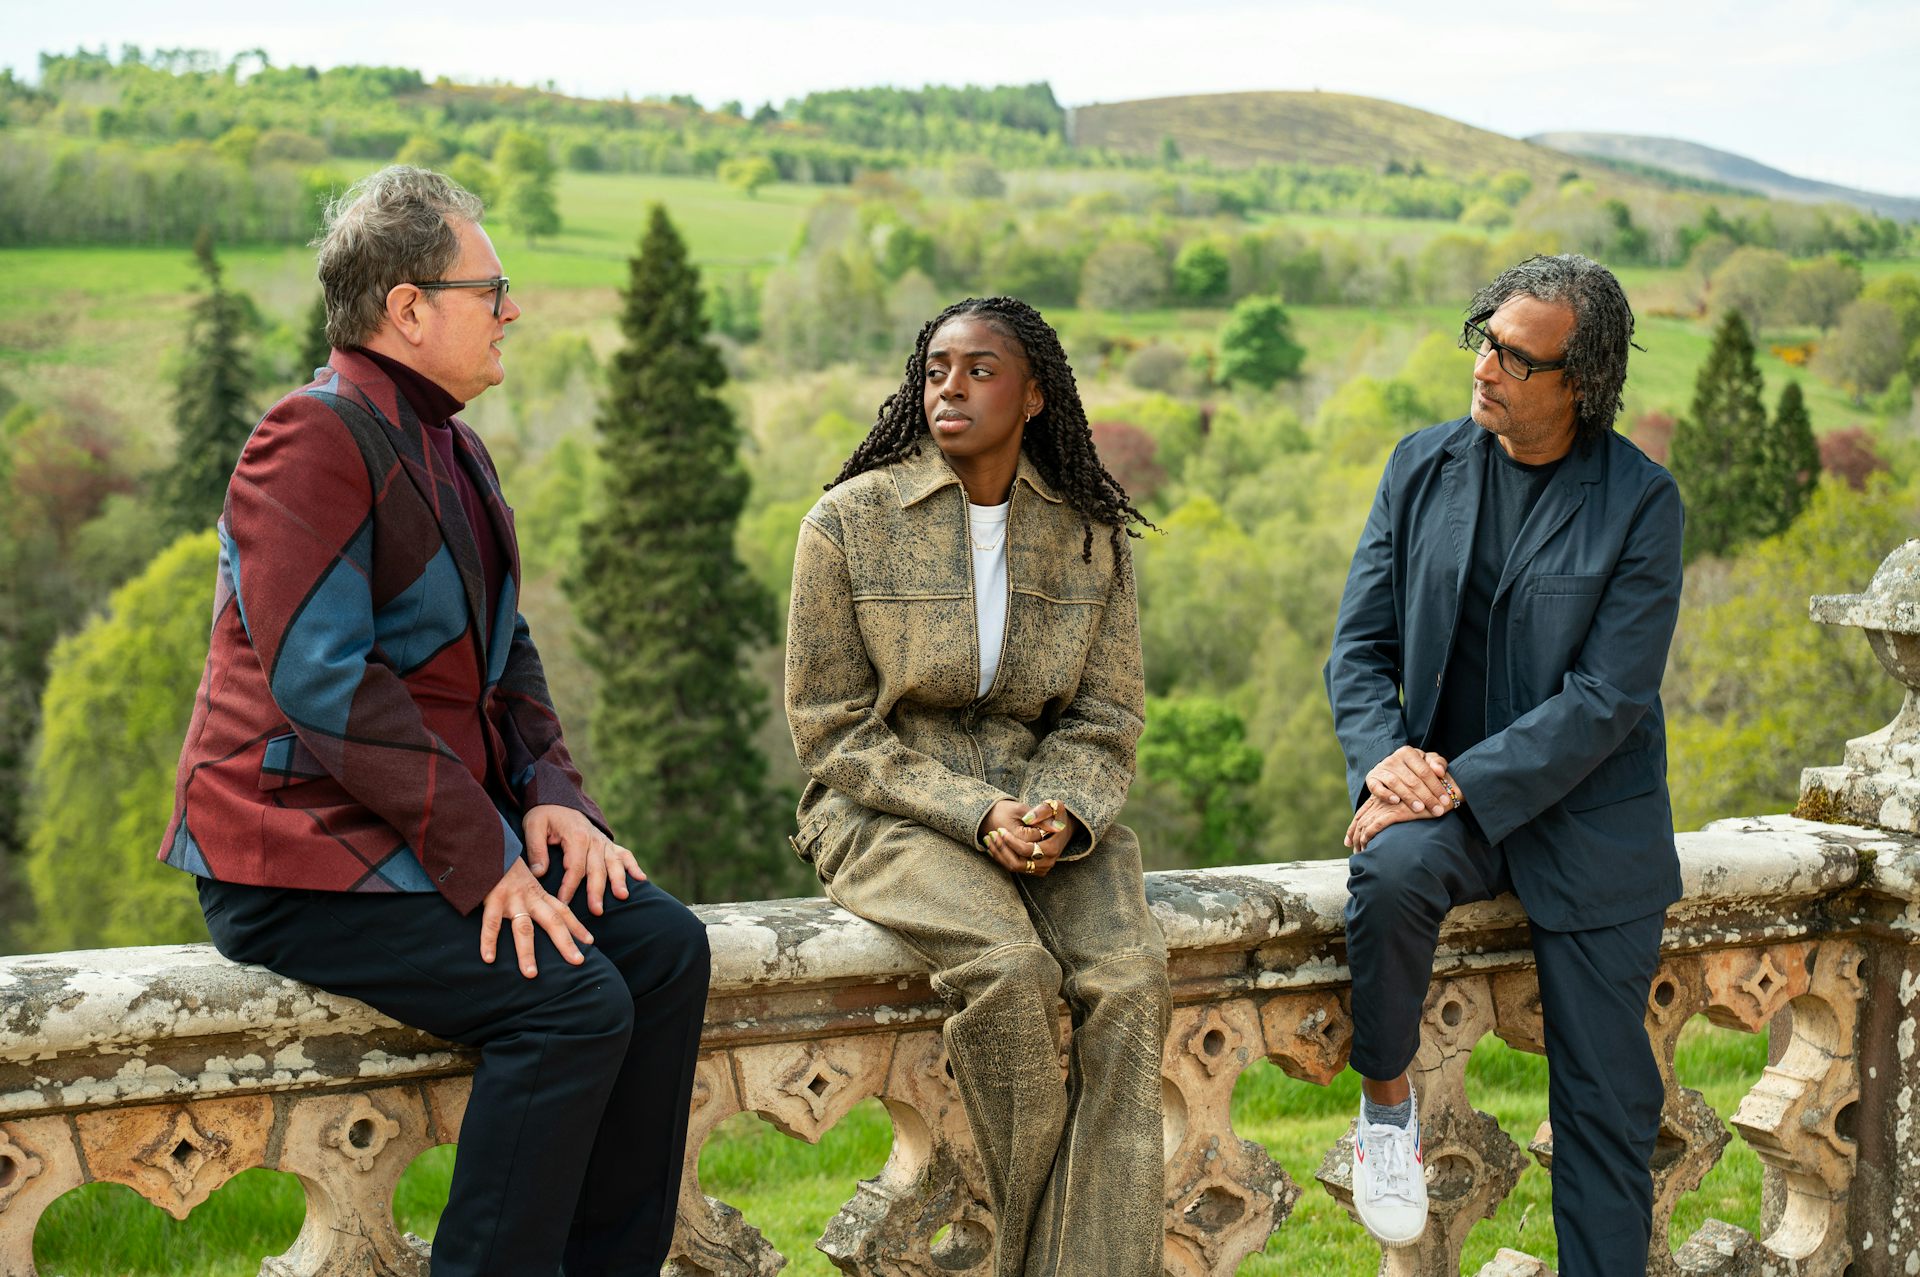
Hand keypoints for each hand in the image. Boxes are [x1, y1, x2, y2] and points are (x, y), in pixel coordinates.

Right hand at [479, 859, 594, 978]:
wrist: (487, 844)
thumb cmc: (504, 866)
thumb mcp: (525, 880)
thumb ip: (533, 896)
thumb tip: (542, 914)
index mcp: (538, 893)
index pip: (563, 912)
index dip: (576, 926)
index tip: (590, 942)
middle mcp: (530, 897)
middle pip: (552, 922)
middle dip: (566, 942)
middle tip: (579, 962)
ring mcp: (512, 899)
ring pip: (523, 928)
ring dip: (527, 952)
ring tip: (531, 974)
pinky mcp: (492, 898)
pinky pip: (491, 923)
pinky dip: (489, 941)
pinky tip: (488, 959)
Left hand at [524, 804, 645, 915]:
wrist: (558, 797)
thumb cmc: (544, 814)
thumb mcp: (533, 826)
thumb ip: (536, 849)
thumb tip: (539, 873)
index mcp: (576, 836)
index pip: (574, 867)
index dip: (570, 886)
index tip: (563, 903)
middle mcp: (593, 839)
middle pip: (597, 869)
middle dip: (597, 891)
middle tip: (597, 911)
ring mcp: (603, 842)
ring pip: (614, 863)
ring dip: (619, 880)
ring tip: (622, 896)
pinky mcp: (608, 844)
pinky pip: (625, 854)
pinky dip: (634, 866)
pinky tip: (641, 879)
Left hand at [979, 798, 1077, 877]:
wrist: (1062, 827)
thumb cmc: (1057, 815)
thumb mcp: (1054, 807)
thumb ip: (1042, 810)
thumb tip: (1028, 819)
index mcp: (1052, 848)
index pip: (1027, 850)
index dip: (1012, 842)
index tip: (1000, 830)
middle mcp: (1048, 861)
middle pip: (1018, 863)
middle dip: (1002, 849)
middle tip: (990, 835)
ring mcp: (1042, 868)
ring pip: (1014, 867)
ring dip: (999, 854)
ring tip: (988, 839)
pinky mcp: (1035, 870)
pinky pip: (1015, 868)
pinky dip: (1002, 858)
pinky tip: (993, 846)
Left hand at [1345, 794, 1439, 852]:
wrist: (1444, 791)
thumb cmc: (1430, 798)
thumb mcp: (1410, 805)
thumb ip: (1398, 812)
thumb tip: (1389, 827)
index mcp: (1383, 797)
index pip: (1363, 813)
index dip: (1354, 827)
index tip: (1349, 841)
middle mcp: (1383, 800)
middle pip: (1361, 819)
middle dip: (1354, 836)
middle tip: (1353, 849)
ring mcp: (1389, 805)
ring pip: (1366, 824)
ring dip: (1360, 839)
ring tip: (1360, 852)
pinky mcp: (1396, 812)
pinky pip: (1376, 825)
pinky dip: (1368, 836)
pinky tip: (1366, 845)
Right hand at [1364, 746, 1453, 814]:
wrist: (1393, 770)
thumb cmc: (1416, 768)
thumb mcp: (1428, 762)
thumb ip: (1438, 763)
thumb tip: (1440, 771)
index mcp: (1408, 752)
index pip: (1425, 771)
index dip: (1436, 787)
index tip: (1446, 800)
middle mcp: (1393, 758)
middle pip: (1412, 780)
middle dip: (1426, 797)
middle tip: (1437, 810)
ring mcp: (1381, 768)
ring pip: (1396, 783)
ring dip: (1409, 797)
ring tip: (1420, 809)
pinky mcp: (1371, 779)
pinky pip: (1376, 787)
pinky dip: (1385, 794)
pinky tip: (1395, 801)